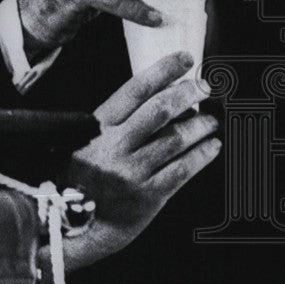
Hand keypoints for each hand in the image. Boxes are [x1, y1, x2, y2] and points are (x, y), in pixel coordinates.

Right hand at [50, 51, 218, 273]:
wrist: (72, 223)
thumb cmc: (81, 176)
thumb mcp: (83, 141)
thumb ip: (114, 122)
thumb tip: (158, 96)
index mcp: (97, 128)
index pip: (134, 90)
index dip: (162, 71)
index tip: (183, 59)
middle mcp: (115, 147)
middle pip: (159, 111)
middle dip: (187, 94)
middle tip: (205, 86)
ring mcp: (132, 172)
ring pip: (175, 140)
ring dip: (199, 125)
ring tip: (211, 118)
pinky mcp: (148, 196)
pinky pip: (182, 170)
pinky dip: (201, 155)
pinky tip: (212, 146)